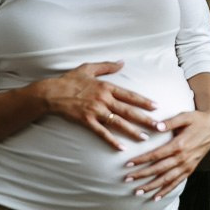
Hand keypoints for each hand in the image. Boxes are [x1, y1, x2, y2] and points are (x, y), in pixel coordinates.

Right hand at [34, 61, 159, 150]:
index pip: (130, 95)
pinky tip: (121, 147)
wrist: (50, 93)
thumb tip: (122, 62)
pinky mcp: (86, 121)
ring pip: (118, 123)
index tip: (157, 107)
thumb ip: (107, 66)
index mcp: (106, 87)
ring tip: (145, 138)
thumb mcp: (88, 68)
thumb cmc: (69, 80)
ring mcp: (95, 111)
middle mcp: (103, 99)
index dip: (144, 101)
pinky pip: (101, 132)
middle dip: (145, 119)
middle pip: (129, 111)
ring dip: (132, 131)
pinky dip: (112, 140)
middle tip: (159, 127)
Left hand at [125, 108, 209, 199]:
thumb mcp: (185, 116)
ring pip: (167, 179)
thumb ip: (170, 122)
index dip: (142, 160)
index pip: (156, 155)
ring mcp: (187, 165)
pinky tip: (156, 197)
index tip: (128, 164)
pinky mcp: (191, 168)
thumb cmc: (197, 119)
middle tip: (127, 179)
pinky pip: (177, 182)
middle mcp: (182, 158)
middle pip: (158, 169)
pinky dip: (166, 190)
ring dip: (152, 187)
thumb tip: (156, 126)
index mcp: (179, 144)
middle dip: (142, 175)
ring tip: (138, 192)